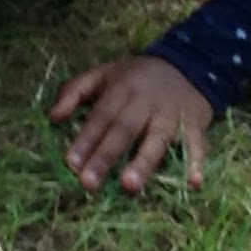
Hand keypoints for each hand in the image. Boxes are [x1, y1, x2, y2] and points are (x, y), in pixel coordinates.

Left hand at [50, 54, 213, 193]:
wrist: (189, 64)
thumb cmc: (137, 76)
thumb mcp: (104, 73)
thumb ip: (75, 90)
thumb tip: (53, 117)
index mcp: (122, 88)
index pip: (101, 116)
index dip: (85, 139)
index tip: (70, 163)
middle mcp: (145, 102)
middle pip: (124, 130)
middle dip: (105, 156)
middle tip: (88, 183)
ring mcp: (171, 114)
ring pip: (156, 139)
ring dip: (143, 163)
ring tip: (129, 186)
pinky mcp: (195, 124)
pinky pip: (197, 145)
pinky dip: (196, 163)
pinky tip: (193, 183)